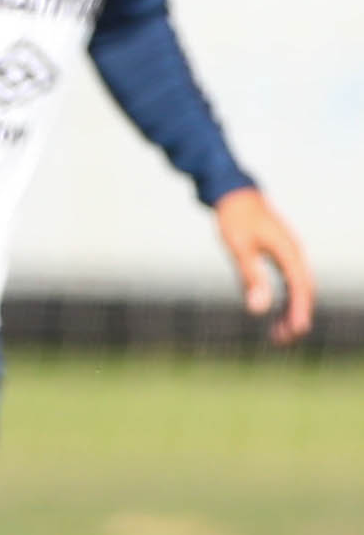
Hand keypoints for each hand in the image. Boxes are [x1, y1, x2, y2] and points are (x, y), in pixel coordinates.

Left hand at [214, 187, 313, 344]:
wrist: (233, 193)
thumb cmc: (234, 218)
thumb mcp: (238, 249)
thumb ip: (250, 278)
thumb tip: (258, 309)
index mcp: (289, 252)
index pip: (300, 288)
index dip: (299, 312)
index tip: (296, 333)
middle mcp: (294, 253)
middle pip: (302, 291)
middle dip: (295, 317)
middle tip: (282, 341)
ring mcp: (289, 253)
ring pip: (296, 288)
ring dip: (289, 311)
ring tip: (277, 336)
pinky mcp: (279, 254)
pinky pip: (288, 281)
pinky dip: (283, 299)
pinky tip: (273, 313)